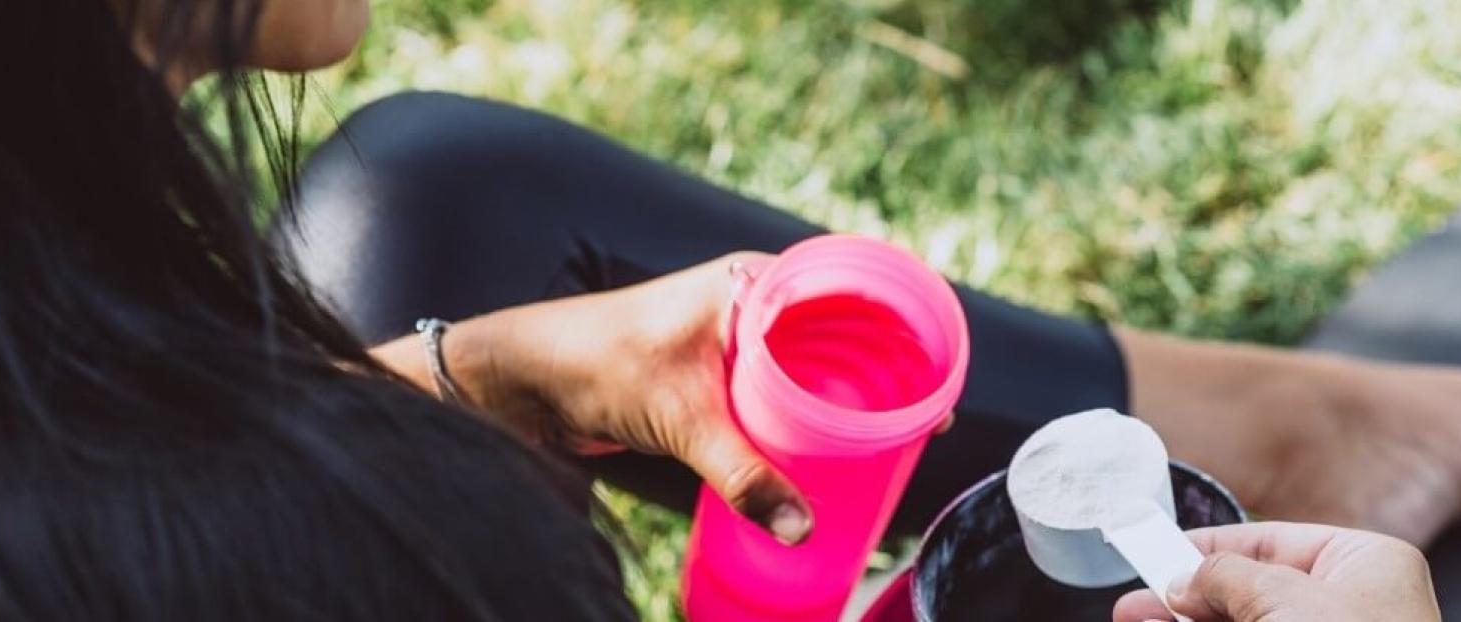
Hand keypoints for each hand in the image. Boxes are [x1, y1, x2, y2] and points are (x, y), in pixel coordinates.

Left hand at [373, 252, 958, 544]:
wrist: (524, 380)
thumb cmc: (599, 368)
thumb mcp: (684, 422)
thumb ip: (744, 475)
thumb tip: (802, 529)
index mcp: (752, 282)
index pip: (849, 290)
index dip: (900, 329)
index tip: (935, 376)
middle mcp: (748, 301)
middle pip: (839, 332)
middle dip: (881, 374)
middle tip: (920, 422)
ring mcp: (730, 337)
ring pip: (809, 364)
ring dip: (844, 398)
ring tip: (887, 442)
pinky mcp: (712, 375)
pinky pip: (779, 389)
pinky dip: (807, 414)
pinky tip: (828, 449)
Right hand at [1112, 522, 1440, 621]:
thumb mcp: (1284, 599)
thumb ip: (1228, 577)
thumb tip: (1188, 579)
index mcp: (1365, 566)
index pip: (1272, 541)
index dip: (1208, 546)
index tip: (1159, 552)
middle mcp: (1350, 606)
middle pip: (1250, 590)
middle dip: (1188, 599)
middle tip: (1138, 604)